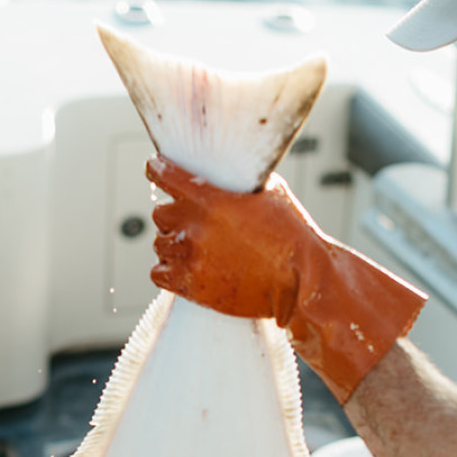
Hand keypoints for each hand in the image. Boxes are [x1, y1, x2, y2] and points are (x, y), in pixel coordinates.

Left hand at [147, 155, 424, 402]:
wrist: (300, 281)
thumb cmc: (291, 236)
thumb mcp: (270, 192)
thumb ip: (240, 181)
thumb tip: (231, 172)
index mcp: (209, 199)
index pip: (163, 175)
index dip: (157, 170)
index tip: (155, 169)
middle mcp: (195, 228)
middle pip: (160, 214)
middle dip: (174, 215)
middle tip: (191, 221)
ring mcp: (191, 259)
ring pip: (160, 244)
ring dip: (173, 243)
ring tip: (192, 247)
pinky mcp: (192, 287)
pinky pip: (159, 274)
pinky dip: (168, 271)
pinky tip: (184, 268)